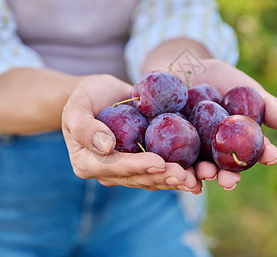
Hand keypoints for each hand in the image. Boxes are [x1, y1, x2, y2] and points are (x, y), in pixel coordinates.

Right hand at [62, 74, 201, 192]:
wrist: (99, 96)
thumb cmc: (85, 98)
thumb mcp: (77, 106)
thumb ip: (85, 127)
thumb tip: (107, 146)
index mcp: (89, 163)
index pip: (115, 167)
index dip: (137, 166)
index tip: (158, 162)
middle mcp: (109, 173)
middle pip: (138, 178)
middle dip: (163, 177)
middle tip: (186, 176)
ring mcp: (128, 170)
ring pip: (153, 179)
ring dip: (176, 180)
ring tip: (196, 179)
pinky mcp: (144, 162)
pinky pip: (162, 170)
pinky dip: (181, 172)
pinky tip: (199, 173)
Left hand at [185, 59, 276, 189]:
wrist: (183, 67)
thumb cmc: (219, 78)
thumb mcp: (243, 86)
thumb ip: (264, 103)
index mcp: (238, 141)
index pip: (254, 151)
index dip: (263, 155)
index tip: (271, 156)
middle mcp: (217, 151)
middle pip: (225, 168)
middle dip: (228, 177)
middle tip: (229, 181)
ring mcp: (192, 150)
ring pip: (197, 167)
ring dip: (202, 175)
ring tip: (205, 174)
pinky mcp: (168, 146)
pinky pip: (172, 158)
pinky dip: (174, 165)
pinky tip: (176, 168)